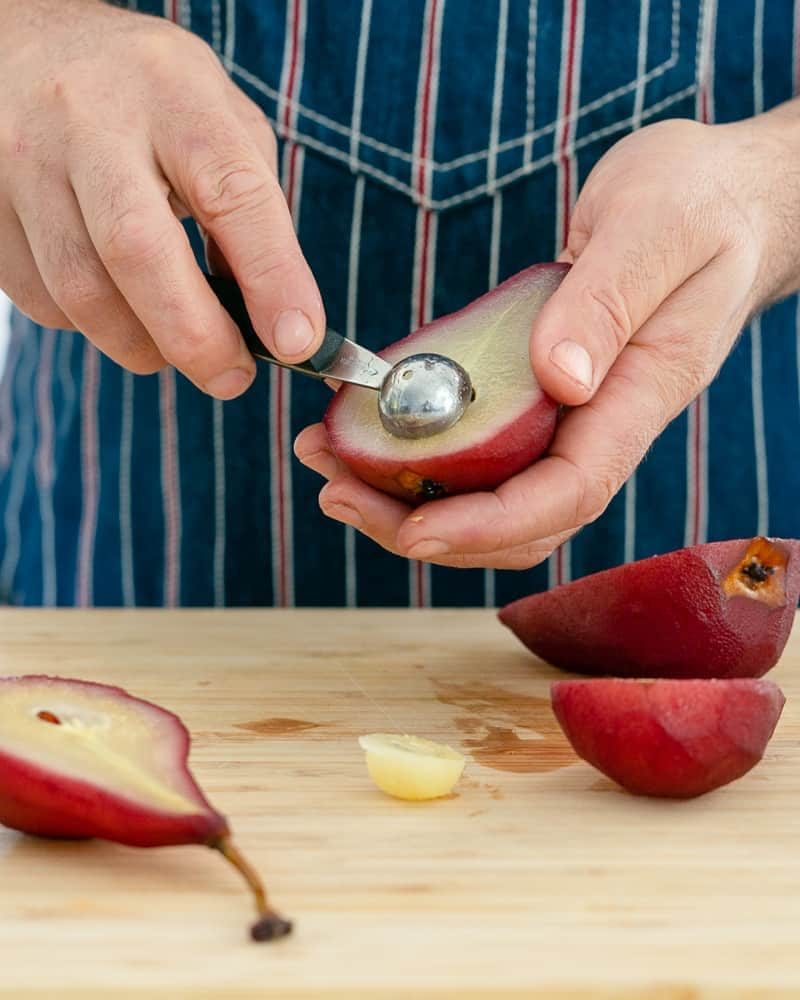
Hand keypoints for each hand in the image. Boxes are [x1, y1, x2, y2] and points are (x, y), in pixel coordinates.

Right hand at [0, 0, 323, 397]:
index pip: (232, 193)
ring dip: (142, 344)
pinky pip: (43, 299)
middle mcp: (89, 119)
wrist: (26, 42)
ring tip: (176, 347)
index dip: (272, 278)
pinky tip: (117, 305)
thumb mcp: (218, 120)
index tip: (298, 342)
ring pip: (82, 291)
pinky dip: (91, 326)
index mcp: (173, 93)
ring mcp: (24, 161)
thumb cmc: (149, 97)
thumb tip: (273, 319)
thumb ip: (252, 209)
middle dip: (195, 336)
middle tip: (231, 377)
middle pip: (137, 250)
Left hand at [295, 105, 799, 567]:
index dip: (489, 524)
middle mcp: (606, 423)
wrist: (724, 200)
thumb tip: (560, 380)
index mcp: (641, 393)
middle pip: (520, 519)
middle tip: (335, 493)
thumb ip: (610, 302)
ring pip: (496, 495)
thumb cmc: (700, 203)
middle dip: (426, 526)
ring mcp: (577, 415)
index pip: (569, 492)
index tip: (411, 531)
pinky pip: (486, 448)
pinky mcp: (546, 395)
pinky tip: (367, 432)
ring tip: (331, 470)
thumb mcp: (657, 228)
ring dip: (411, 499)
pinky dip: (423, 454)